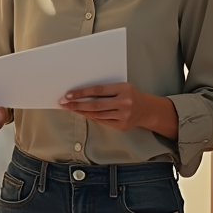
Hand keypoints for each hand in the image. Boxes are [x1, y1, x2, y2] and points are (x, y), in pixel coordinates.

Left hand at [59, 82, 175, 136]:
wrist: (147, 109)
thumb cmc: (131, 94)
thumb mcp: (121, 86)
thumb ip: (105, 89)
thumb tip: (82, 92)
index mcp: (124, 89)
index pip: (98, 90)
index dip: (81, 93)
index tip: (68, 94)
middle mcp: (124, 103)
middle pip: (95, 105)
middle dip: (77, 104)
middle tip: (64, 103)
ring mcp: (123, 116)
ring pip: (97, 115)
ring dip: (81, 111)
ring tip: (70, 108)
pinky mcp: (121, 126)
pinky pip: (102, 121)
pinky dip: (90, 117)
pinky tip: (82, 113)